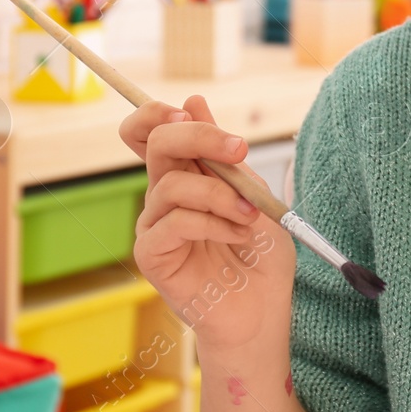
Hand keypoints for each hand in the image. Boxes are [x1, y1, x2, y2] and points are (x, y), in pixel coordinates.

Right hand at [120, 94, 296, 350]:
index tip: (190, 111)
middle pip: (155, 143)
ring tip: (250, 216)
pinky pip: (174, 222)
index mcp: (185, 175)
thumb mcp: (252, 191)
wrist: (263, 310)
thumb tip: (193, 101)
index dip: (157, 113)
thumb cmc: (261, 255)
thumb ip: (223, 154)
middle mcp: (163, 196)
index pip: (147, 131)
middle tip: (240, 151)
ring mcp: (154, 226)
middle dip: (200, 137)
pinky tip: (237, 237)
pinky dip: (213, 224)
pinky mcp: (152, 256)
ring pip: (172, 184)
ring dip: (221, 194)